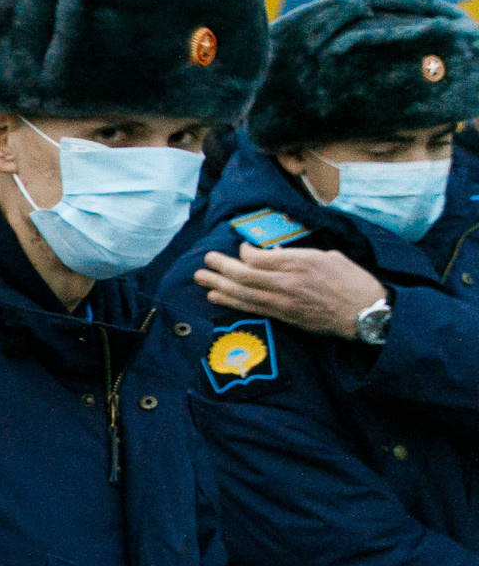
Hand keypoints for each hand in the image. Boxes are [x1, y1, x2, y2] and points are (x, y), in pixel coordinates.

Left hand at [195, 245, 386, 337]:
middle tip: (206, 260)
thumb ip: (298, 255)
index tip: (240, 248)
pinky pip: (252, 308)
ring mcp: (284, 302)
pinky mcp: (284, 317)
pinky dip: (231, 302)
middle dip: (221, 266)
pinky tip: (216, 297)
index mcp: (300, 262)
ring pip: (243, 293)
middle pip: (244, 275)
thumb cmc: (352, 281)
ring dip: (218, 285)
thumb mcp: (328, 257)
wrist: (365, 313)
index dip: (243, 252)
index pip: (258, 257)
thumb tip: (274, 254)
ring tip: (200, 278)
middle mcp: (288, 282)